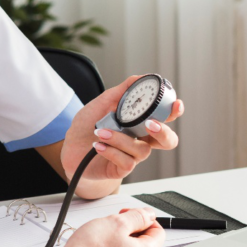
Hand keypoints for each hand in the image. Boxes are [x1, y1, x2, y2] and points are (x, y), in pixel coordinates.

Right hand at [52, 207, 164, 246]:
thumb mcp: (115, 223)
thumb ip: (137, 216)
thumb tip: (149, 214)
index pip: (158, 232)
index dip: (144, 218)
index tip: (128, 214)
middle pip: (143, 242)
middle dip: (128, 229)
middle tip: (111, 224)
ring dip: (118, 240)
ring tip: (100, 236)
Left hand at [62, 76, 183, 185]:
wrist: (70, 149)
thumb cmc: (87, 126)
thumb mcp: (102, 104)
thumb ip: (121, 91)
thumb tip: (140, 77)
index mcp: (139, 122)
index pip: (164, 118)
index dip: (173, 112)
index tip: (175, 104)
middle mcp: (140, 139)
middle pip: (168, 140)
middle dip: (163, 132)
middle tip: (149, 124)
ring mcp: (132, 155)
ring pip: (142, 150)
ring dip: (120, 139)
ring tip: (100, 132)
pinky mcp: (122, 168)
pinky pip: (127, 162)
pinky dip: (111, 151)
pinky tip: (98, 145)